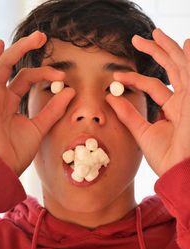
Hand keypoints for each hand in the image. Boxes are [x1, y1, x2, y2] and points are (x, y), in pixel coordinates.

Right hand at [0, 31, 74, 175]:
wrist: (2, 169)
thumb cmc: (16, 152)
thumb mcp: (39, 127)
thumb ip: (53, 110)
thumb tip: (71, 91)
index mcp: (10, 102)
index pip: (26, 79)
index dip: (44, 74)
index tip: (63, 77)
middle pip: (12, 67)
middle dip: (26, 50)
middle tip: (43, 38)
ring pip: (1, 65)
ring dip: (16, 49)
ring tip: (35, 37)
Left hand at [106, 28, 189, 175]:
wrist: (179, 170)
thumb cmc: (166, 157)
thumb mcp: (143, 132)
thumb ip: (128, 115)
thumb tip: (110, 97)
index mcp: (171, 109)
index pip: (152, 86)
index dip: (134, 79)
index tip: (117, 76)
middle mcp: (182, 100)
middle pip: (168, 71)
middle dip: (155, 53)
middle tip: (138, 40)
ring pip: (180, 66)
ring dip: (168, 49)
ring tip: (155, 33)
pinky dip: (189, 58)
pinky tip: (185, 43)